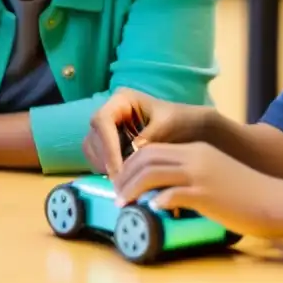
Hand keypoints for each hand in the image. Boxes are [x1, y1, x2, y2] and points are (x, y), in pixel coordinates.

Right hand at [84, 89, 209, 176]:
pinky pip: (97, 157)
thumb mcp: (167, 126)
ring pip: (92, 148)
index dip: (108, 146)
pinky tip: (124, 178)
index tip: (119, 170)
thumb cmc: (180, 122)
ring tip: (124, 181)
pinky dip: (106, 168)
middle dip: (106, 160)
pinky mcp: (108, 143)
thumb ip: (149, 136)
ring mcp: (107, 128)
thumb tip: (133, 150)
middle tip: (121, 183)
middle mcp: (110, 111)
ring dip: (104, 166)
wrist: (190, 129)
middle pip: (94, 136)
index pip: (103, 121)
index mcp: (122, 99)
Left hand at [113, 142, 282, 238]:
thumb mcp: (215, 174)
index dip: (131, 164)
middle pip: (145, 157)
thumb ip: (189, 176)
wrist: (276, 201)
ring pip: (152, 173)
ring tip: (122, 204)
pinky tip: (150, 210)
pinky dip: (156, 201)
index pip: (151, 148)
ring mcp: (200, 174)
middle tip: (115, 193)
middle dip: (124, 175)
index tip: (121, 181)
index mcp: (195, 150)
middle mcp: (195, 157)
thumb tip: (161, 193)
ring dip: (132, 189)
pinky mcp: (206, 194)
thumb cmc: (246, 194)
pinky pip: (172, 194)